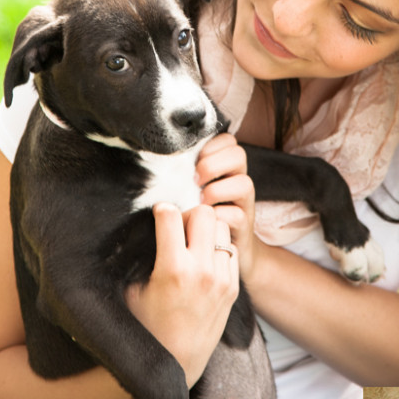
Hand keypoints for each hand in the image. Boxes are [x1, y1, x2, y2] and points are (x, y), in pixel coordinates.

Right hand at [125, 202, 238, 386]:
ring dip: (206, 230)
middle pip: (203, 213)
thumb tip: (144, 227)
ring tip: (193, 244)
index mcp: (173, 269)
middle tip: (179, 229)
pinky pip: (232, 249)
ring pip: (221, 227)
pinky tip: (205, 260)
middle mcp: (201, 271)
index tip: (158, 215)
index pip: (171, 216)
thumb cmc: (148, 326)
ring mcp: (222, 279)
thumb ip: (141, 256)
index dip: (161, 210)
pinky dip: (219, 248)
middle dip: (188, 215)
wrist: (178, 363)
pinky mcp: (233, 288)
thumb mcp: (134, 290)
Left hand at [194, 133, 259, 281]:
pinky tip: (204, 221)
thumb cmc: (193, 218)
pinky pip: (238, 215)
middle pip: (239, 155)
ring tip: (199, 202)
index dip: (211, 145)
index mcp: (225, 167)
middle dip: (213, 164)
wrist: (215, 258)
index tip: (193, 159)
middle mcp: (238, 181)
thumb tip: (154, 163)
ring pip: (244, 183)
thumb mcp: (187, 191)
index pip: (228, 140)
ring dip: (217, 190)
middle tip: (194, 180)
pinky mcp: (244, 227)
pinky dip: (219, 215)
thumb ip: (181, 173)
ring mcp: (244, 204)